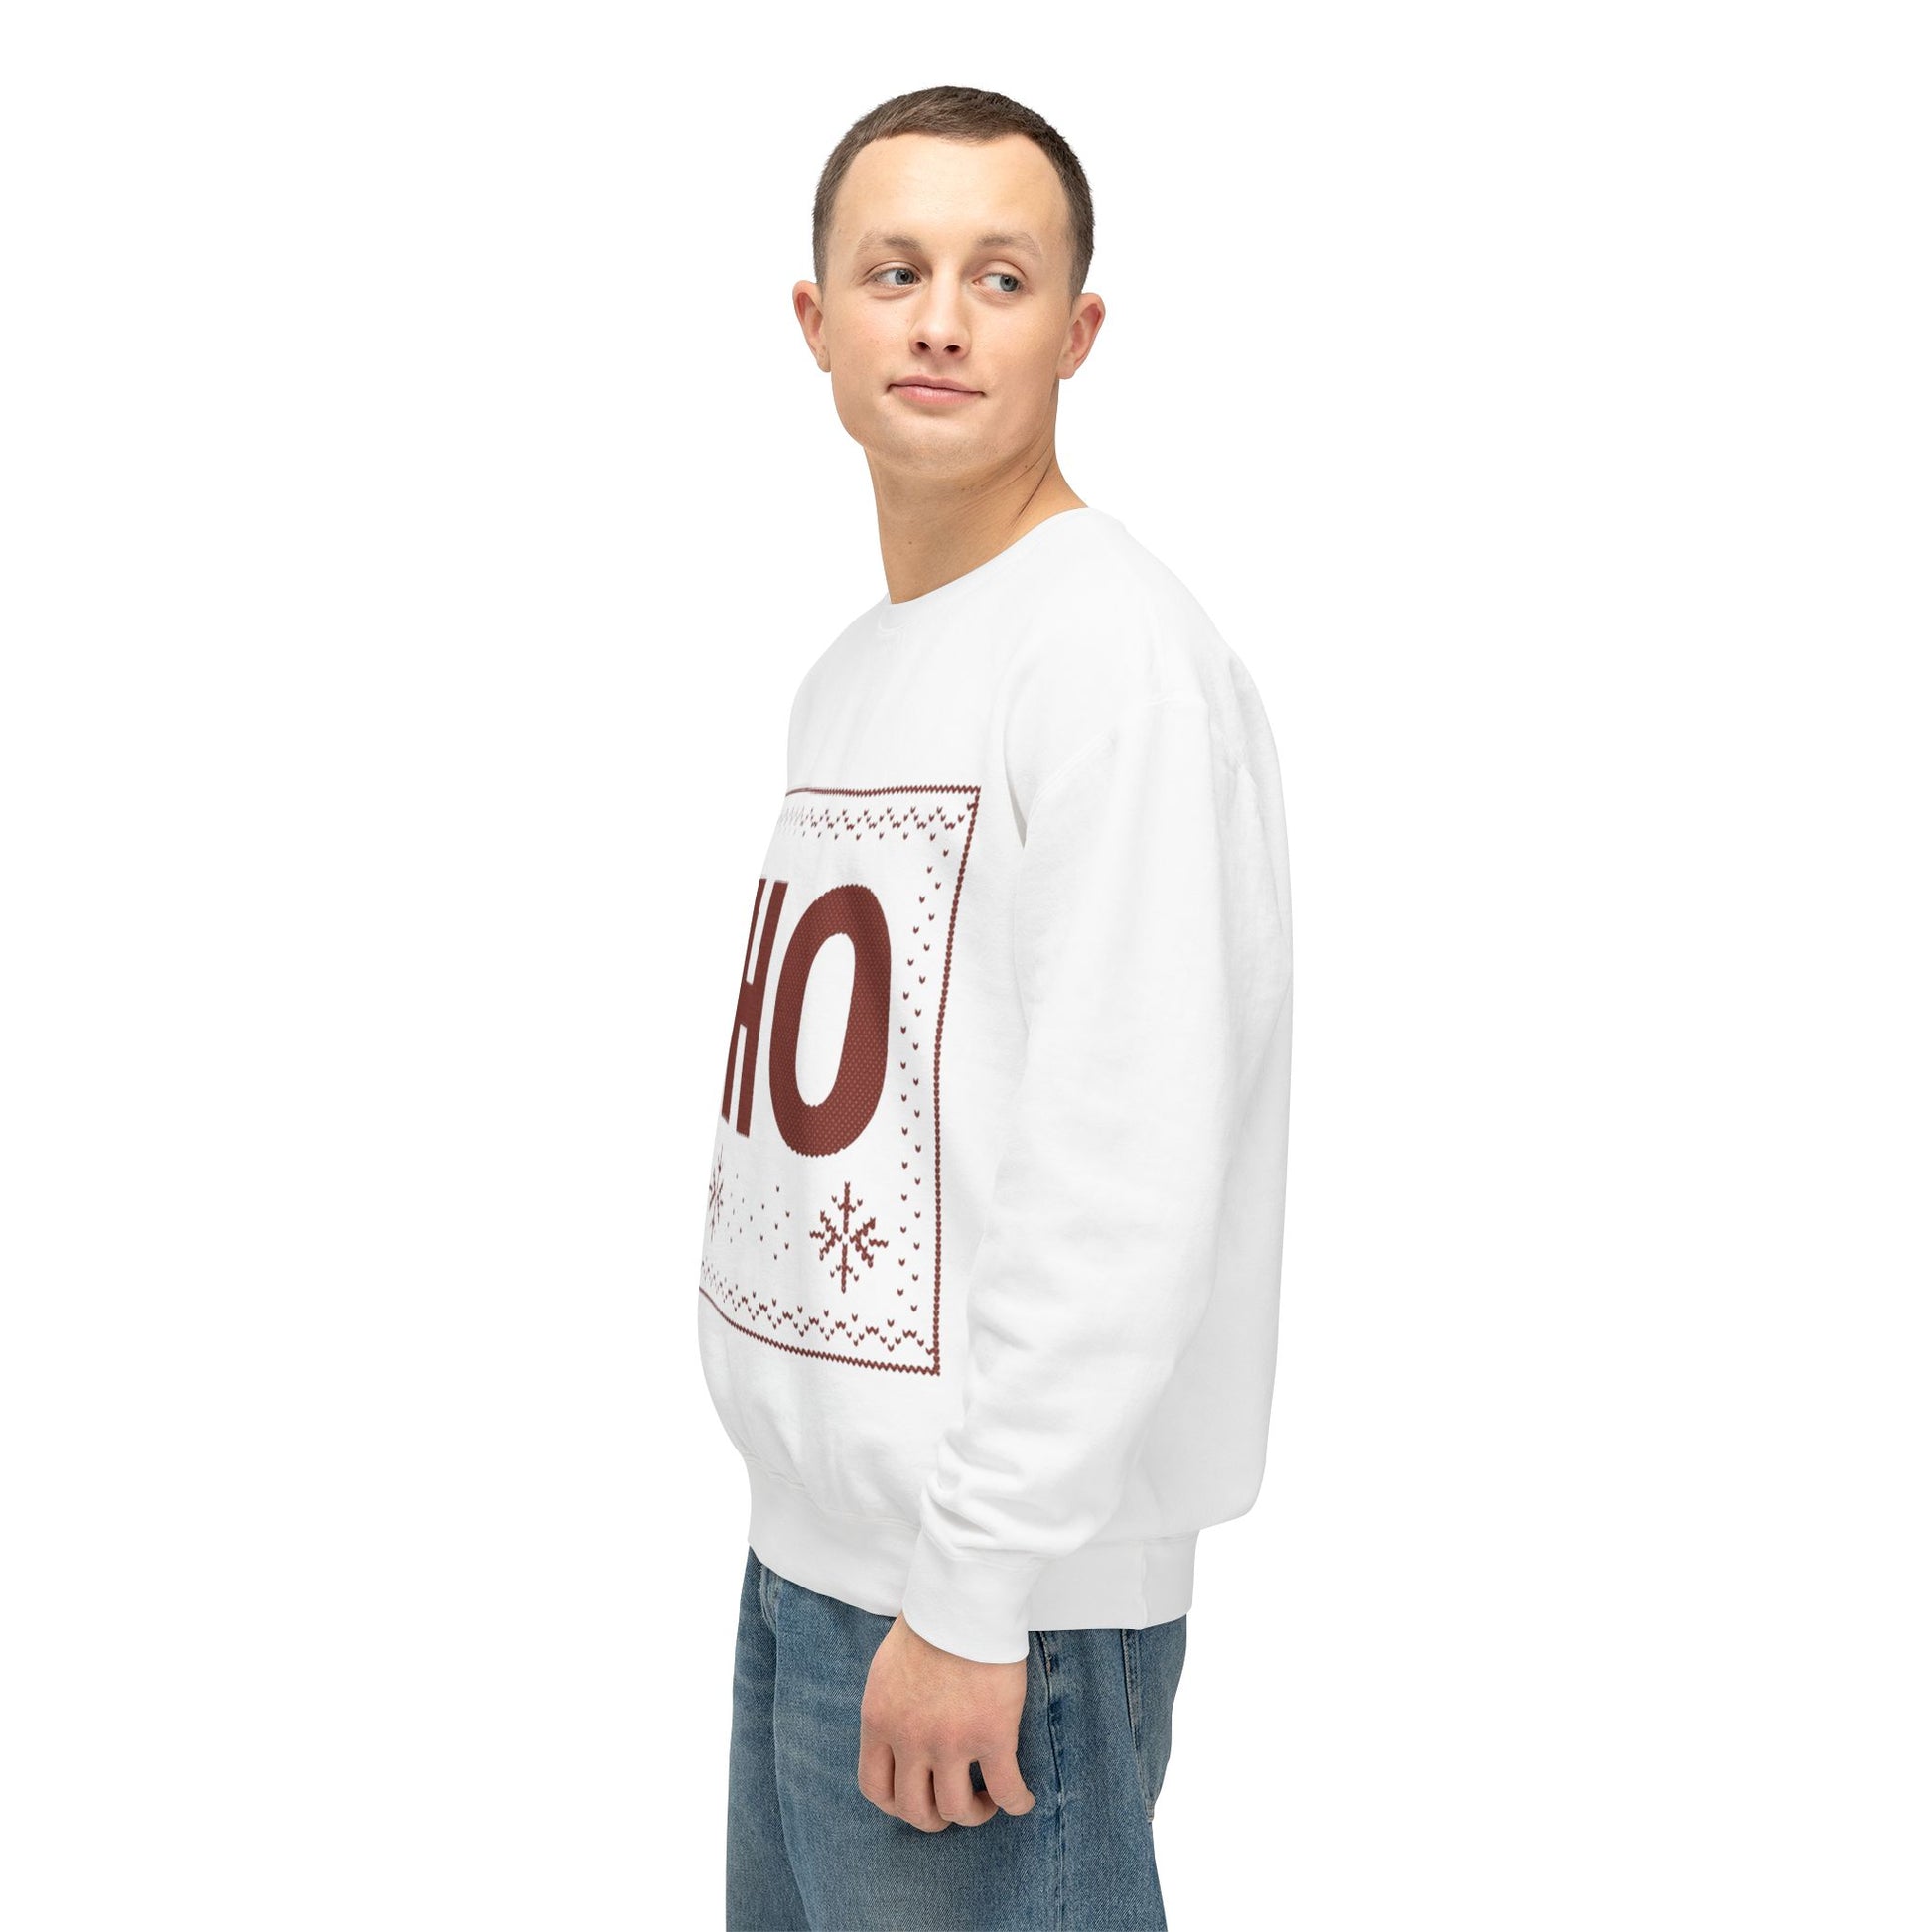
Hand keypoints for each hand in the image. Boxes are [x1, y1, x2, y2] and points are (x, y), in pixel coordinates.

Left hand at [856, 1614, 1035, 1829]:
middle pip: (915, 1809)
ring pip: (957, 1809)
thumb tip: (899, 1735)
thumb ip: (889, 1710)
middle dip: (935, 1816)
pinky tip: (1022, 1799)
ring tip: (985, 1800)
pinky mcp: (992, 1736)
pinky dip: (1016, 1803)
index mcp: (879, 1721)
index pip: (875, 1788)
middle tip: (953, 1803)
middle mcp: (910, 1739)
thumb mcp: (886, 1671)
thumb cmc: (929, 1623)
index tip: (917, 1798)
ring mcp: (950, 1742)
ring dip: (973, 1813)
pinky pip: (1005, 1790)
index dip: (896, 1805)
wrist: (963, 1599)